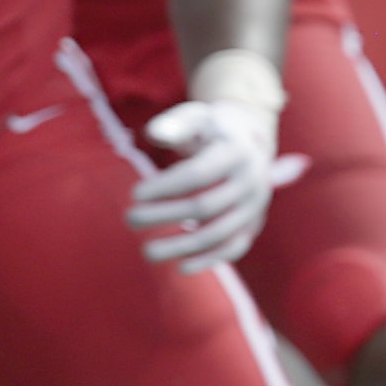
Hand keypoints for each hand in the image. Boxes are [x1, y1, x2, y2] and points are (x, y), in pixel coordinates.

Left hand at [127, 48, 285, 273]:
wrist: (250, 142)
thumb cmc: (211, 129)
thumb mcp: (195, 117)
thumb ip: (174, 125)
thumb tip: (153, 134)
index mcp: (237, 151)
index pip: (199, 173)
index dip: (166, 186)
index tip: (135, 193)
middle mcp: (252, 180)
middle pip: (205, 206)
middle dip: (164, 215)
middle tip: (129, 218)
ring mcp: (255, 206)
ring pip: (218, 233)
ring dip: (181, 246)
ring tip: (146, 252)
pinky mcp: (254, 224)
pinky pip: (234, 248)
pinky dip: (209, 260)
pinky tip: (180, 267)